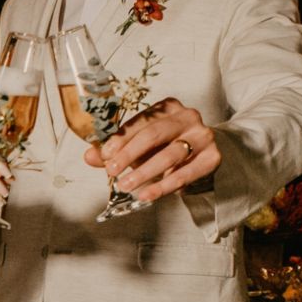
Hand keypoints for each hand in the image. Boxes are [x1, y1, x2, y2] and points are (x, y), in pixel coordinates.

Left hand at [82, 98, 220, 201]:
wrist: (203, 157)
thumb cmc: (166, 148)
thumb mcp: (140, 147)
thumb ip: (115, 151)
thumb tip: (89, 156)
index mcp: (167, 107)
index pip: (141, 121)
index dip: (121, 138)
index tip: (105, 155)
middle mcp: (187, 117)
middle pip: (155, 134)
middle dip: (130, 154)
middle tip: (112, 171)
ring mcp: (202, 136)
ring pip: (170, 154)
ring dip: (145, 172)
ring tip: (126, 186)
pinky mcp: (212, 157)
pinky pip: (186, 173)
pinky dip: (164, 186)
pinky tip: (147, 195)